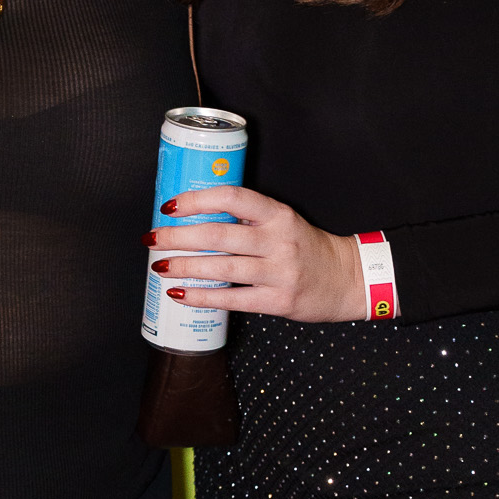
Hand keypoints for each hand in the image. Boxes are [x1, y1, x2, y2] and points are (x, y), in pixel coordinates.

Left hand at [148, 186, 364, 323]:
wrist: (346, 278)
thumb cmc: (306, 247)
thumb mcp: (282, 221)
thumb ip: (247, 218)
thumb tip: (194, 218)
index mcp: (277, 214)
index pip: (232, 198)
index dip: (197, 200)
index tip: (170, 206)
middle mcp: (278, 240)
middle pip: (218, 235)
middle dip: (178, 237)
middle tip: (153, 238)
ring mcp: (279, 272)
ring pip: (222, 268)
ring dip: (184, 267)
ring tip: (160, 266)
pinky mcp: (279, 301)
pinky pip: (232, 299)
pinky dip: (202, 297)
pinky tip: (181, 294)